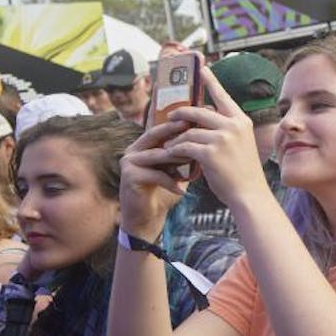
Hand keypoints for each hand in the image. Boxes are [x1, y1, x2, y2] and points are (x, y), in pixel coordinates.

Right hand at [118, 120, 192, 239]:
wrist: (147, 217)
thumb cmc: (164, 190)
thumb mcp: (176, 168)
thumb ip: (185, 153)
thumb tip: (207, 136)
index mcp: (145, 144)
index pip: (163, 127)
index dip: (180, 121)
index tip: (198, 118)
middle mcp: (134, 149)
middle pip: (157, 135)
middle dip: (177, 133)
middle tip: (197, 132)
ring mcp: (129, 162)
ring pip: (157, 154)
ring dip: (177, 158)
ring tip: (194, 159)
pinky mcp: (129, 176)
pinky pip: (155, 175)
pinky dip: (171, 182)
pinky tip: (183, 189)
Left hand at [162, 67, 272, 211]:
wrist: (249, 194)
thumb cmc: (242, 172)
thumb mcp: (240, 144)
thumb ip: (224, 130)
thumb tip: (201, 121)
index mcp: (241, 121)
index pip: (222, 96)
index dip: (211, 81)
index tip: (202, 68)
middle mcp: (233, 125)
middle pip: (198, 111)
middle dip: (181, 113)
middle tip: (170, 117)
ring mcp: (223, 138)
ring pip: (189, 131)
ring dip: (175, 138)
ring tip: (168, 144)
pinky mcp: (211, 152)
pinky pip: (185, 146)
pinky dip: (175, 150)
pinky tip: (170, 154)